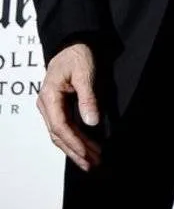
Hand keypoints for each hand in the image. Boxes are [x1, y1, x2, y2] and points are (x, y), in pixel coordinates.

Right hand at [38, 43, 101, 170]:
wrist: (73, 43)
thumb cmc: (79, 55)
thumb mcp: (85, 73)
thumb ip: (88, 97)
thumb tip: (92, 122)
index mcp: (49, 97)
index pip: (61, 127)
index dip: (74, 143)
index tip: (88, 154)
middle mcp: (46, 105)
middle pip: (58, 135)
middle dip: (75, 152)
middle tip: (93, 165)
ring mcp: (50, 107)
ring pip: (60, 134)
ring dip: (75, 149)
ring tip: (91, 162)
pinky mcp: (57, 107)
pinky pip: (63, 128)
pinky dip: (73, 140)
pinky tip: (85, 149)